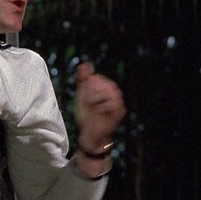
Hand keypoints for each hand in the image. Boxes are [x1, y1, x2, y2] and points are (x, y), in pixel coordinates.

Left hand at [73, 62, 125, 176]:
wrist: (90, 135)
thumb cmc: (86, 115)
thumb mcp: (82, 96)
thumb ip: (83, 80)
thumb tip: (84, 64)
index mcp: (105, 88)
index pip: (99, 79)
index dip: (90, 85)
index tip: (84, 94)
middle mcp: (114, 94)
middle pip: (107, 85)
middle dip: (95, 92)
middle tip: (88, 101)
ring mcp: (118, 103)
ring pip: (111, 93)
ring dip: (99, 99)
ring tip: (93, 107)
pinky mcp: (119, 113)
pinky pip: (114, 105)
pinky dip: (104, 108)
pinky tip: (99, 111)